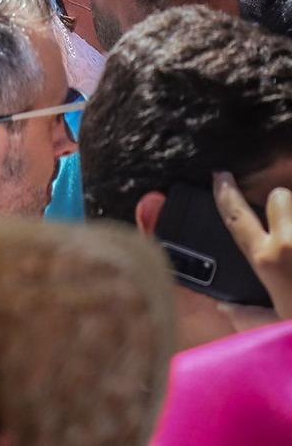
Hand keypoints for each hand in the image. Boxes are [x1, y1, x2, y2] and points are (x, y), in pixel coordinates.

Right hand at [214, 170, 291, 319]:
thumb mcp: (276, 329)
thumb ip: (248, 317)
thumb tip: (227, 308)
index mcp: (267, 261)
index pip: (236, 217)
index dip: (224, 193)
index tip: (221, 177)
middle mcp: (290, 243)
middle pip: (280, 197)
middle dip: (283, 203)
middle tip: (289, 221)